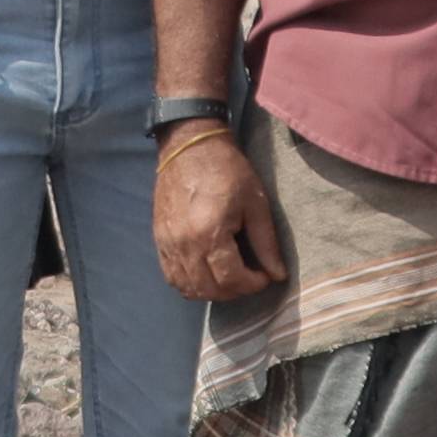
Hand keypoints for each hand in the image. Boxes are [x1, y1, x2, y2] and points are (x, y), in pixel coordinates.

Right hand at [152, 120, 285, 301]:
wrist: (188, 145)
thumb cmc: (227, 170)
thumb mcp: (255, 203)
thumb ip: (266, 243)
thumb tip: (277, 275)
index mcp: (209, 233)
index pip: (231, 279)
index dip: (252, 284)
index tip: (264, 275)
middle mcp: (184, 244)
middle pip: (209, 289)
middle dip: (235, 291)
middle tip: (249, 277)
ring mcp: (167, 243)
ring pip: (188, 288)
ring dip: (212, 291)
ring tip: (229, 277)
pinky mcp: (159, 240)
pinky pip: (172, 277)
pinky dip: (190, 284)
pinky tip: (206, 274)